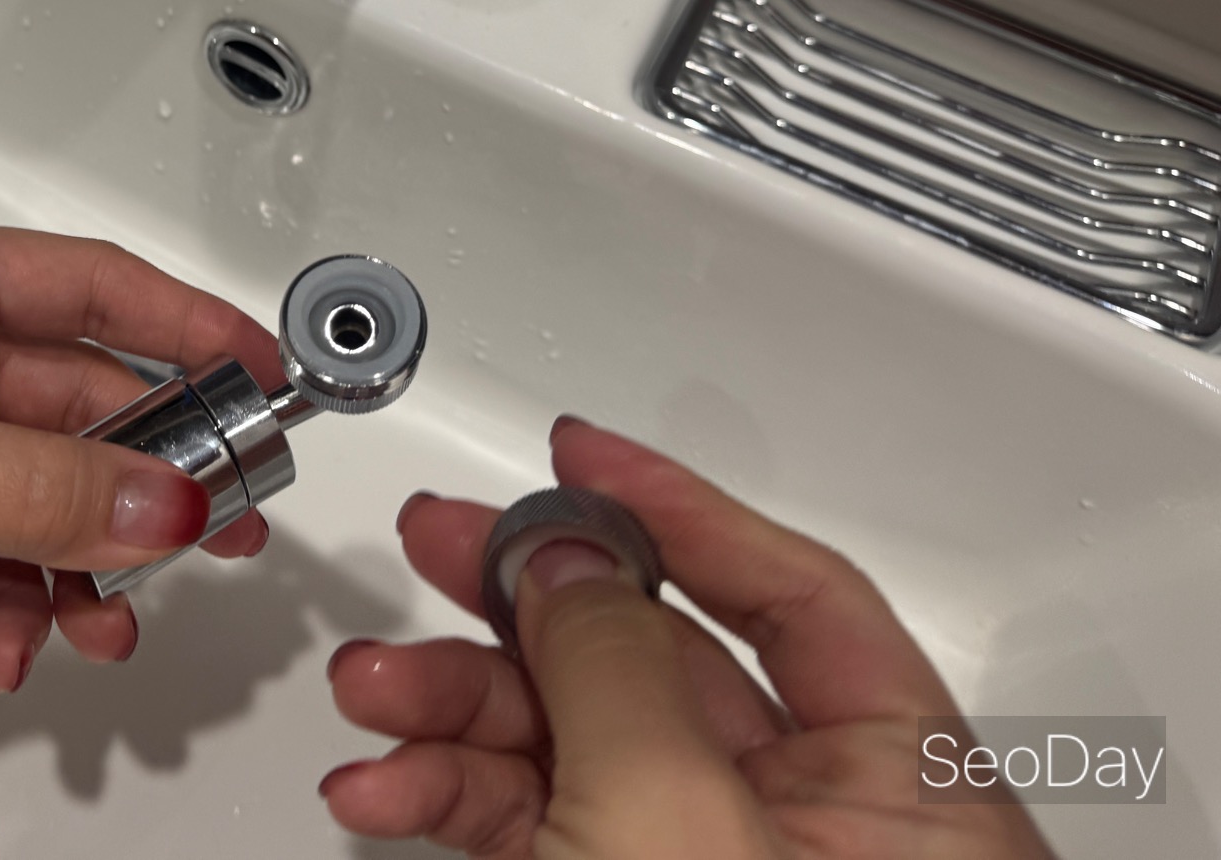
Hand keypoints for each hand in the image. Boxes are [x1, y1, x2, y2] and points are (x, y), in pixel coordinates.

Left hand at [0, 215, 279, 737]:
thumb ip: (46, 487)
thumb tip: (173, 500)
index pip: (94, 287)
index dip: (192, 330)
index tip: (272, 381)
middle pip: (80, 401)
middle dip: (149, 470)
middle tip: (221, 524)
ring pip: (42, 492)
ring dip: (87, 552)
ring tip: (113, 606)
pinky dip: (21, 595)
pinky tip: (24, 633)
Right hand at [320, 418, 1054, 858]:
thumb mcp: (678, 823)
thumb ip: (616, 666)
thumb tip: (570, 548)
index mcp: (899, 802)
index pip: (795, 596)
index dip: (680, 507)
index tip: (577, 448)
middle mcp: (805, 836)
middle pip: (652, 663)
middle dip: (526, 604)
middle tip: (434, 548)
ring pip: (568, 747)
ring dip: (454, 712)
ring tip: (369, 696)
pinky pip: (525, 832)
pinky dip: (445, 807)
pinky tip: (381, 798)